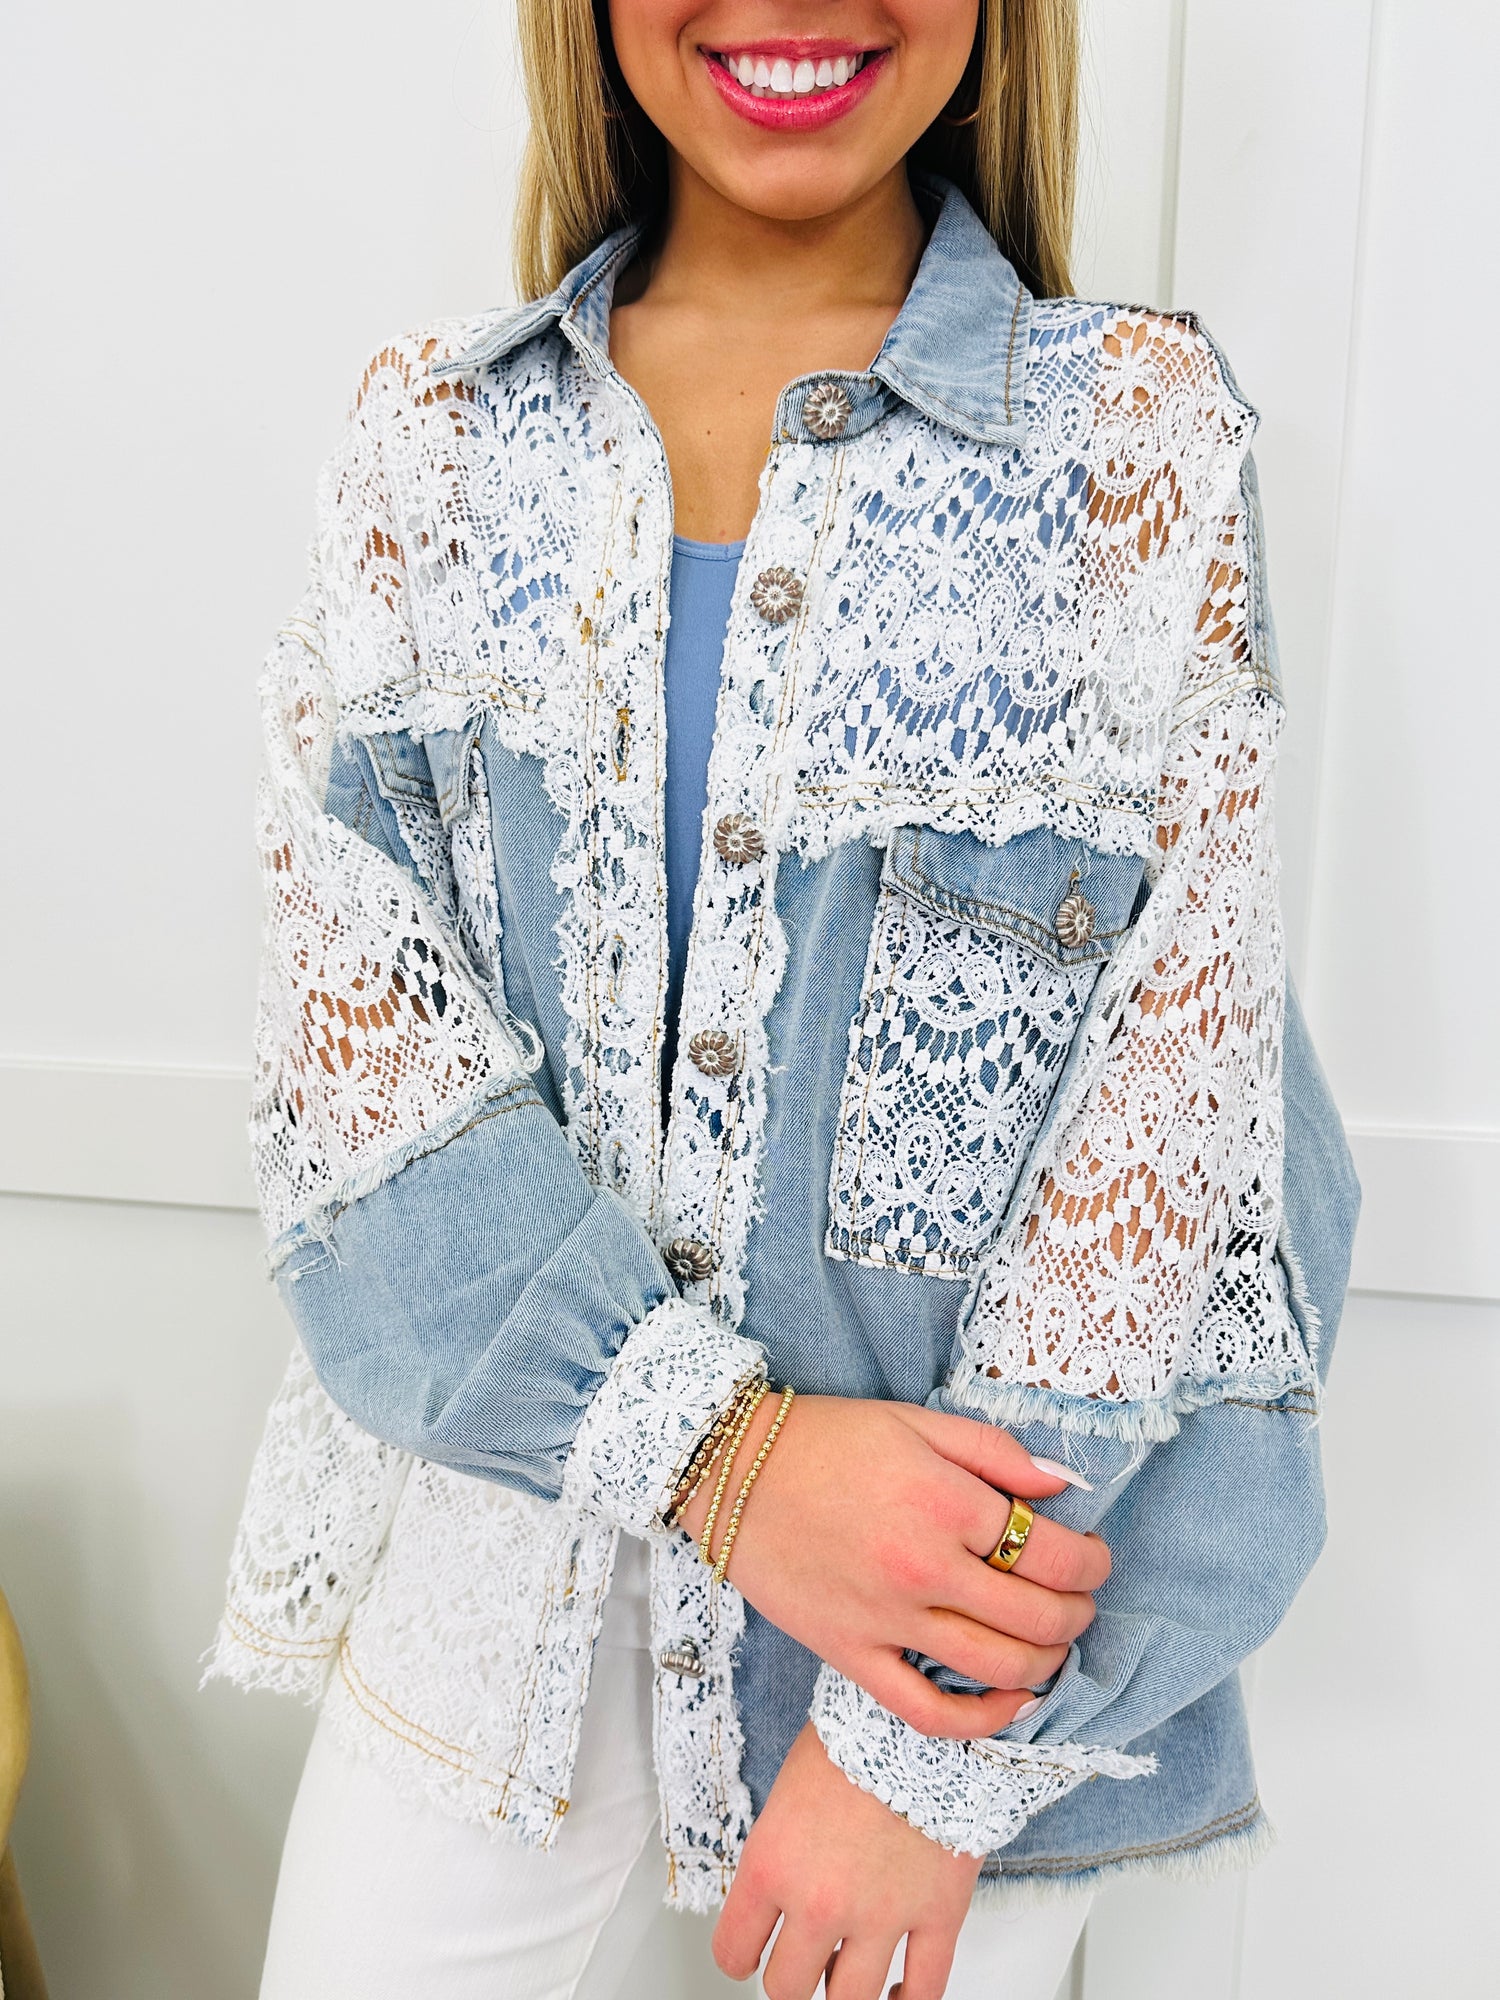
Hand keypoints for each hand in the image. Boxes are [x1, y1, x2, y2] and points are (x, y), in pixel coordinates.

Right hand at [678, 1394, 1108, 1737]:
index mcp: (945, 1503)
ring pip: (999, 1667)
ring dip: (1048, 1662)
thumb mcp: (916, 1420)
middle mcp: (924, 1569)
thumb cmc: (825, 1438)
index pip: (1053, 1552)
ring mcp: (887, 1621)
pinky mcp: (852, 1656)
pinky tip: (1014, 1702)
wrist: (728, 1471)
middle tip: (1080, 1599)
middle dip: (1078, 1611)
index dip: (1091, 1560)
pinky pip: (929, 1712)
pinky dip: (984, 1719)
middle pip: (1038, 1616)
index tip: (1093, 1555)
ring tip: (1054, 1643)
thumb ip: (996, 1452)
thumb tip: (1064, 1486)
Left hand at [714, 1720, 978, 1998]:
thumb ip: (781, 1853)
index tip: (749, 1953)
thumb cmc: (857, 1733)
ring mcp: (881, 1916)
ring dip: (842, 1993)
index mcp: (772, 1865)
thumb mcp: (790, 1788)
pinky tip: (898, 1994)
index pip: (733, 1951)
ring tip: (846, 1974)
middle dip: (791, 1978)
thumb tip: (785, 1896)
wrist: (925, 1711)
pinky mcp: (938, 1915)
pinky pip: (924, 1993)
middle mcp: (820, 1901)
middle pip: (787, 1990)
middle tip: (800, 1960)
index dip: (740, 1955)